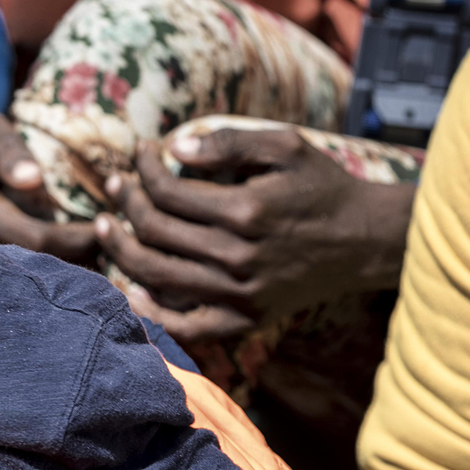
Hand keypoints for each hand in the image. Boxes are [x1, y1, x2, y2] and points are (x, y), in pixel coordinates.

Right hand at [0, 84, 97, 262]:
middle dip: (78, 256)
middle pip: (36, 261)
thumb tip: (33, 179)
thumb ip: (8, 150)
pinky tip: (81, 251)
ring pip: (32, 266)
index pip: (34, 238)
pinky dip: (54, 256)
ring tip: (107, 252)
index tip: (108, 224)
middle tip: (117, 247)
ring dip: (69, 261)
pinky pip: (24, 259)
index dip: (75, 238)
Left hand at [93, 124, 413, 344]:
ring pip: (156, 276)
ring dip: (120, 250)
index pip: (167, 191)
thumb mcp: (286, 147)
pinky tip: (131, 288)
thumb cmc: (322, 187)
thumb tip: (174, 147)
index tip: (140, 153)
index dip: (143, 169)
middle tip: (114, 184)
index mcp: (246, 211)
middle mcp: (238, 257)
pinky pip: (185, 326)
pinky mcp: (245, 319)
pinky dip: (152, 311)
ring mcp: (240, 294)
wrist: (364, 241)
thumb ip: (229, 143)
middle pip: (154, 232)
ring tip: (106, 226)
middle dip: (123, 202)